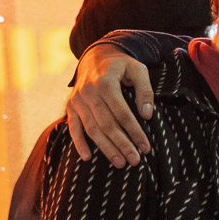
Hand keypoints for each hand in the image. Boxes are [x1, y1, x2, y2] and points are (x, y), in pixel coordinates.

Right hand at [66, 42, 153, 167]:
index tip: (146, 147)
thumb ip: (145, 91)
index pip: (122, 113)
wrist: (96, 56)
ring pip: (92, 129)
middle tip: (135, 161)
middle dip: (122, 144)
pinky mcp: (71, 106)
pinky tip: (87, 157)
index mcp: (106, 83)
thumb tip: (147, 115)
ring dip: (105, 148)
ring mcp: (77, 100)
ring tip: (120, 163)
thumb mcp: (138, 70)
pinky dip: (79, 143)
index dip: (134, 132)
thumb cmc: (121, 66)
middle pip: (107, 124)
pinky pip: (73, 127)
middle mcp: (88, 92)